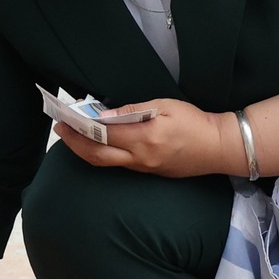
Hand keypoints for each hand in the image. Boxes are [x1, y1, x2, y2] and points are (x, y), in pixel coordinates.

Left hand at [51, 98, 236, 178]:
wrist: (219, 147)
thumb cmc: (195, 122)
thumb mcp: (165, 105)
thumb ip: (133, 109)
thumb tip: (105, 113)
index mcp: (145, 139)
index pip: (104, 133)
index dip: (81, 126)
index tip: (66, 116)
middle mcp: (141, 158)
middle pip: (97, 154)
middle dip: (74, 142)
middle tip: (60, 128)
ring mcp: (144, 169)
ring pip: (105, 163)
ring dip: (84, 150)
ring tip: (71, 135)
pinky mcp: (148, 173)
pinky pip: (118, 165)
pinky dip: (102, 154)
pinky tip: (95, 143)